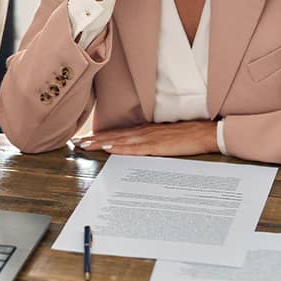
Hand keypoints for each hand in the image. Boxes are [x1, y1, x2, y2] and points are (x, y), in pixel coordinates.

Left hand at [73, 120, 217, 156]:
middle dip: (94, 139)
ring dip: (101, 142)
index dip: (100, 136)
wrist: (205, 133)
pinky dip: (121, 147)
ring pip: (120, 140)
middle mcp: (143, 132)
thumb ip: (150, 142)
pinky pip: (135, 148)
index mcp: (145, 131)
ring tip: (85, 145)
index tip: (84, 138)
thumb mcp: (164, 138)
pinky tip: (110, 148)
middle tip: (75, 142)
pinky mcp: (157, 146)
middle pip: (114, 135)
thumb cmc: (187, 136)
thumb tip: (137, 149)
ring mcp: (149, 138)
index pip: (117, 133)